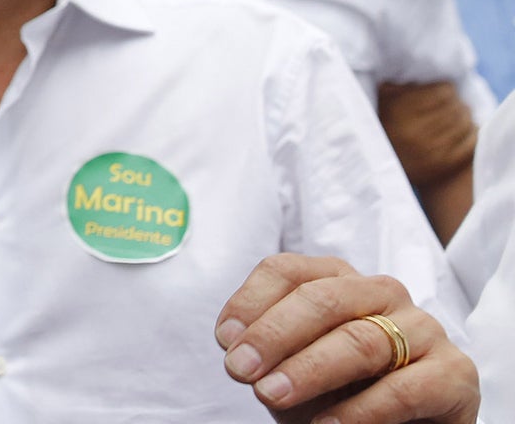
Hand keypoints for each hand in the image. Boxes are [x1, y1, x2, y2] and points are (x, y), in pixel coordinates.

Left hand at [216, 254, 477, 422]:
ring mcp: (423, 328)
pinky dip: (360, 411)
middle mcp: (382, 292)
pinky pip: (404, 389)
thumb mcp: (296, 365)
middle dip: (274, 336)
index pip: (286, 271)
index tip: (225, 341)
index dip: (251, 303)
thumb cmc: (342, 391)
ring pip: (360, 340)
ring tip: (271, 396)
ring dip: (309, 370)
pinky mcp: (455, 374)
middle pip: (320, 299)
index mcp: (338, 279)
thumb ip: (271, 351)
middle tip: (240, 371)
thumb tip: (237, 347)